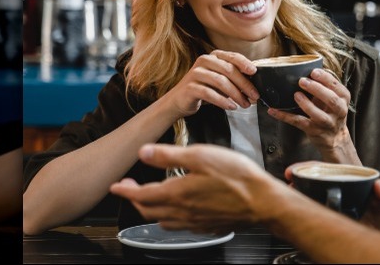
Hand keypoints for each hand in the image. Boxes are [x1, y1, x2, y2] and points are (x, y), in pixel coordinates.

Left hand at [110, 143, 281, 234]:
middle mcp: (181, 212)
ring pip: (162, 220)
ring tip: (151, 198)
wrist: (263, 202)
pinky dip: (170, 217)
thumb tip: (144, 151)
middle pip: (148, 210)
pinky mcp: (206, 227)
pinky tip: (178, 209)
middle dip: (135, 199)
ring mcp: (194, 222)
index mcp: (176, 193)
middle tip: (131, 188)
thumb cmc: (237, 178)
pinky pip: (180, 225)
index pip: (140, 194)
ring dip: (151, 209)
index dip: (125, 189)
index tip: (116, 186)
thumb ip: (170, 155)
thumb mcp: (201, 156)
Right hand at [162, 50, 259, 117]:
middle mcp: (204, 61)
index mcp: (213, 56)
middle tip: (254, 96)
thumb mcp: (220, 80)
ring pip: (220, 81)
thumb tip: (254, 86)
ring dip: (236, 94)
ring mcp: (195, 73)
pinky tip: (231, 107)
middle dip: (244, 84)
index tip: (255, 72)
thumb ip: (235, 79)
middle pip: (228, 70)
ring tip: (244, 104)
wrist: (179, 100)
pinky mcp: (190, 87)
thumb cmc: (204, 89)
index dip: (245, 63)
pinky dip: (223, 101)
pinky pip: (209, 93)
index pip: (232, 56)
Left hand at [267, 69, 357, 162]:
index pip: (337, 87)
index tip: (314, 71)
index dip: (326, 79)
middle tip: (302, 81)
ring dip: (306, 104)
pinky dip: (285, 116)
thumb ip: (324, 85)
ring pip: (318, 115)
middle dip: (317, 89)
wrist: (335, 138)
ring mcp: (327, 123)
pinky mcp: (314, 131)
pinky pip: (298, 123)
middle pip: (331, 100)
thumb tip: (305, 68)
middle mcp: (338, 111)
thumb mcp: (333, 97)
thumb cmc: (331, 112)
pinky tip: (273, 110)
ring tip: (296, 95)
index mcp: (343, 99)